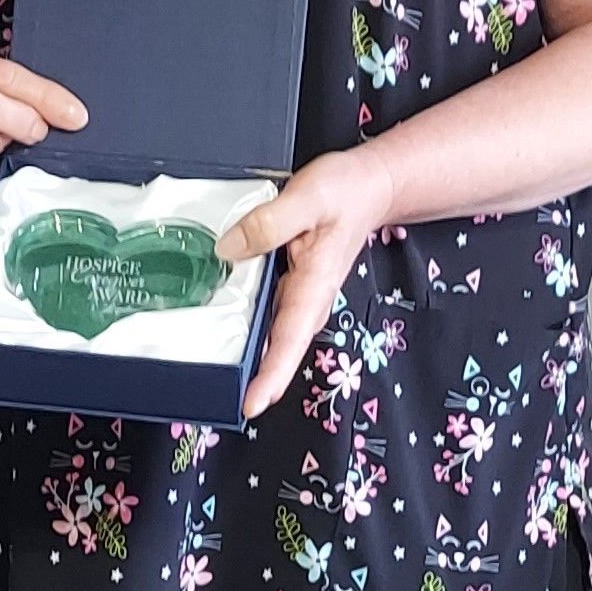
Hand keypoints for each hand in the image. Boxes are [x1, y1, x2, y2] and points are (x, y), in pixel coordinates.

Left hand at [215, 147, 395, 419]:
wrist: (371, 186)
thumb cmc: (344, 192)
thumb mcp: (306, 198)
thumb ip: (267, 223)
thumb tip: (226, 250)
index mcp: (315, 284)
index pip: (291, 338)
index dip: (272, 374)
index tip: (253, 404)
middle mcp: (309, 297)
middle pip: (282, 348)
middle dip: (259, 380)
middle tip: (225, 403)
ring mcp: (302, 293)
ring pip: (275, 334)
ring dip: (254, 359)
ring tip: (220, 381)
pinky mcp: (293, 282)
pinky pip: (270, 312)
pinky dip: (252, 327)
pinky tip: (226, 330)